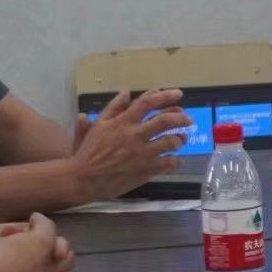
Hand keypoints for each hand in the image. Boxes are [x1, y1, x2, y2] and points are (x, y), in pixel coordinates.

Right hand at [69, 89, 190, 201]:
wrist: (83, 179)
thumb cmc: (88, 151)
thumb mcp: (98, 125)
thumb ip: (113, 108)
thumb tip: (126, 92)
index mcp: (123, 122)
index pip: (147, 103)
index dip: (165, 96)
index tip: (178, 94)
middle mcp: (135, 135)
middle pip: (165, 121)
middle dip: (181, 118)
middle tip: (188, 119)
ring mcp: (142, 153)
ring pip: (171, 141)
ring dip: (181, 139)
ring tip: (182, 139)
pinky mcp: (146, 169)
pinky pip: (169, 163)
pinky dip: (176, 161)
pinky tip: (175, 160)